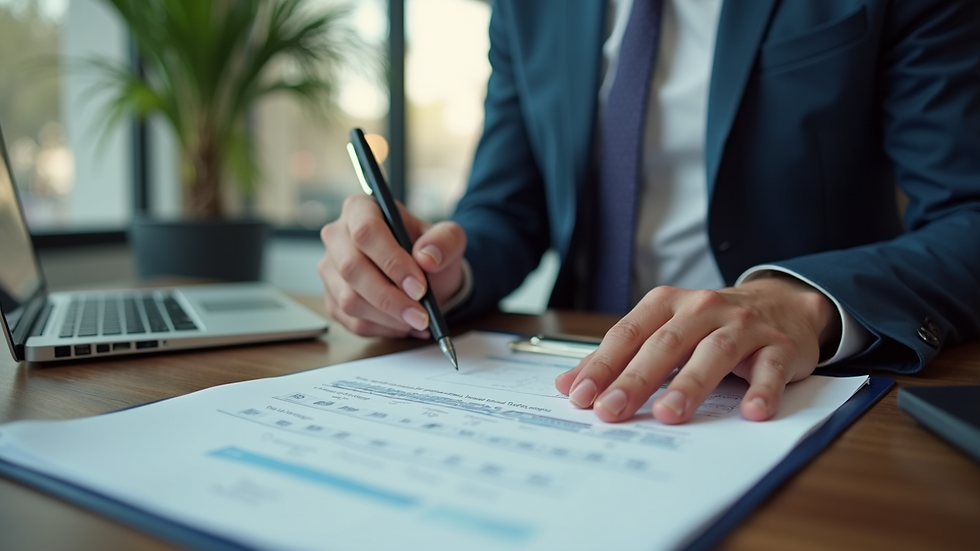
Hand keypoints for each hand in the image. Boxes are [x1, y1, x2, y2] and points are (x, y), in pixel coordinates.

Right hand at [318, 195, 466, 337]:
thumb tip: (427, 257)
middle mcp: (337, 236)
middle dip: (390, 298)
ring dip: (388, 318)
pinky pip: (352, 322)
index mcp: (361, 209)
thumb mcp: (448, 239)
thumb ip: (444, 241)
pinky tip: (405, 325)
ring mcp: (330, 269)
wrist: (423, 275)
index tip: (419, 287)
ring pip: (349, 300)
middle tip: (422, 316)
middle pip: (352, 269)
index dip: (392, 262)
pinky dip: (383, 329)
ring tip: (418, 321)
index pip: (367, 232)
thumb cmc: (429, 251)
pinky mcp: (332, 299)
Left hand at [554, 275, 840, 423]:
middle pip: (665, 344)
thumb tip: (568, 385)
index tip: (580, 396)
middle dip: (635, 379)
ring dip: (690, 385)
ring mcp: (743, 326)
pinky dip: (762, 390)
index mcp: (667, 305)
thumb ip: (618, 357)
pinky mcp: (778, 346)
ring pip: (713, 353)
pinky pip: (770, 368)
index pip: (628, 334)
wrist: (781, 304)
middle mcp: (703, 309)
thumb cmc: (710, 324)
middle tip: (611, 411)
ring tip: (668, 415)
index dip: (602, 365)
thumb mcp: (662, 331)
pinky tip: (752, 412)